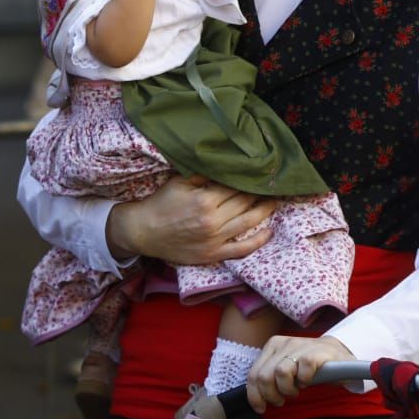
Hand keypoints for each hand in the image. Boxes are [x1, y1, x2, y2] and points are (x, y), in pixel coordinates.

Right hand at [106, 175, 274, 265]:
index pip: (236, 186)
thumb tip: (227, 164)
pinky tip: (269, 232)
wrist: (143, 232)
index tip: (262, 173)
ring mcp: (214, 239)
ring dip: (264, 211)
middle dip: (261, 193)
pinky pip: (241, 250)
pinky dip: (257, 241)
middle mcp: (212, 220)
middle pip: (245, 202)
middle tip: (274, 186)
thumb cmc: (161, 203)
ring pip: (248, 223)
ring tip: (275, 202)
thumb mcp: (180, 181)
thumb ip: (204, 174)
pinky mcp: (212, 254)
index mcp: (205, 199)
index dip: (250, 180)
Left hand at [246, 335, 350, 409]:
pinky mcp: (316, 351)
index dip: (255, 396)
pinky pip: (303, 369)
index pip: (253, 375)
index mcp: (272, 346)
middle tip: (281, 400)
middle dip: (270, 395)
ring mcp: (300, 345)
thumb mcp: (285, 367)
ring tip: (295, 391)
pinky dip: (303, 381)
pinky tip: (307, 382)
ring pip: (281, 372)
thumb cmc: (307, 365)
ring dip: (287, 389)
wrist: (336, 353)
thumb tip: (255, 399)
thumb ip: (270, 377)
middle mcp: (284, 343)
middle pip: (264, 376)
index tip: (261, 408)